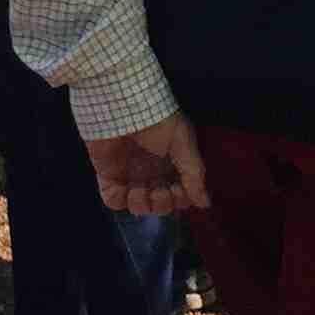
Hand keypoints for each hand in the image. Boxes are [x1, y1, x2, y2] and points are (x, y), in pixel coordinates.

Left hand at [83, 111, 207, 214]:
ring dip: (142, 205)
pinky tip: (125, 189)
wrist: (124, 108)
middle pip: (161, 205)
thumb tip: (205, 204)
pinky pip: (113, 200)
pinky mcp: (109, 175)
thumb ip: (194, 175)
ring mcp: (130, 174)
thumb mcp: (184, 143)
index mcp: (173, 163)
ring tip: (140, 190)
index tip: (179, 190)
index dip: (181, 199)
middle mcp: (153, 171)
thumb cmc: (158, 121)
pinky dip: (119, 200)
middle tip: (160, 191)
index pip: (181, 194)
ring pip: (138, 206)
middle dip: (163, 204)